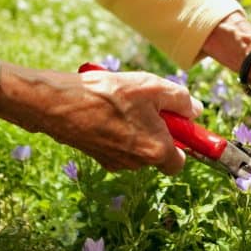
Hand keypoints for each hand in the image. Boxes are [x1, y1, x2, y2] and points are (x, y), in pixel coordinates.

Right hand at [0, 62, 202, 173]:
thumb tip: (194, 111)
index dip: (182, 141)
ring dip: (135, 126)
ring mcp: (113, 161)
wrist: (57, 104)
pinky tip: (105, 107)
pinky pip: (116, 142)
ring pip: (136, 146)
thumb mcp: (152, 87)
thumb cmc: (107, 94)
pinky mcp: (95, 154)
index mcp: (156, 151)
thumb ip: (181, 100)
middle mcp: (135, 163)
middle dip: (156, 129)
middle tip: (146, 103)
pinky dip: (116, 127)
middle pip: (157, 151)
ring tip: (121, 102)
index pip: (179, 162)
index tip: (178, 123)